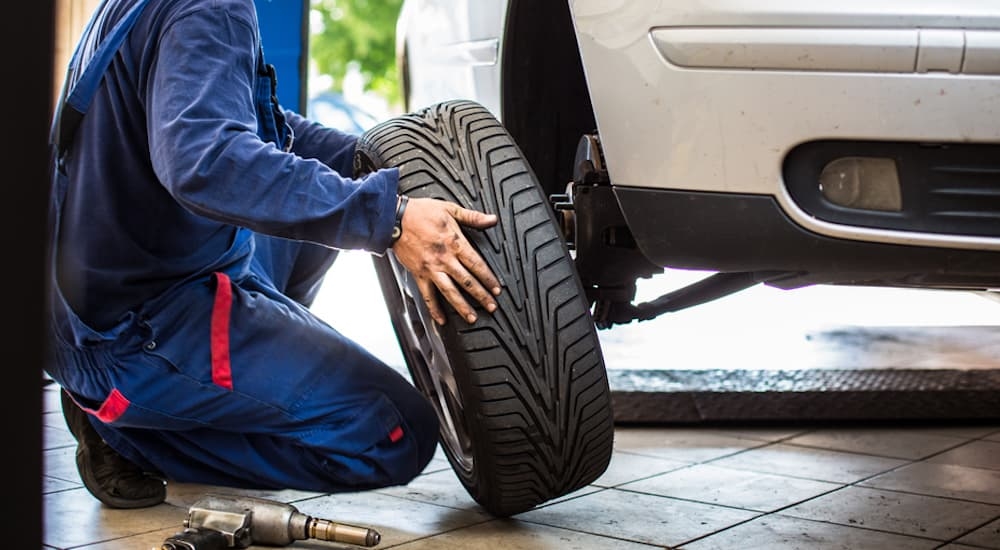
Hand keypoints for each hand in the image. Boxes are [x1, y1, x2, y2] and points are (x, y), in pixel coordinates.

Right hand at [390, 197, 501, 324]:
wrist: (394, 218)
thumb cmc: (420, 212)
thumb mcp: (450, 209)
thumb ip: (473, 217)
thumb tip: (491, 219)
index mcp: (455, 243)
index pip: (477, 264)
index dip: (489, 278)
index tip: (497, 289)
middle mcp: (444, 259)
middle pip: (467, 281)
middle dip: (481, 296)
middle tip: (491, 307)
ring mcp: (431, 269)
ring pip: (450, 292)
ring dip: (461, 306)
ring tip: (471, 318)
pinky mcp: (418, 274)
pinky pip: (428, 295)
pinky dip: (434, 309)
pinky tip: (441, 319)